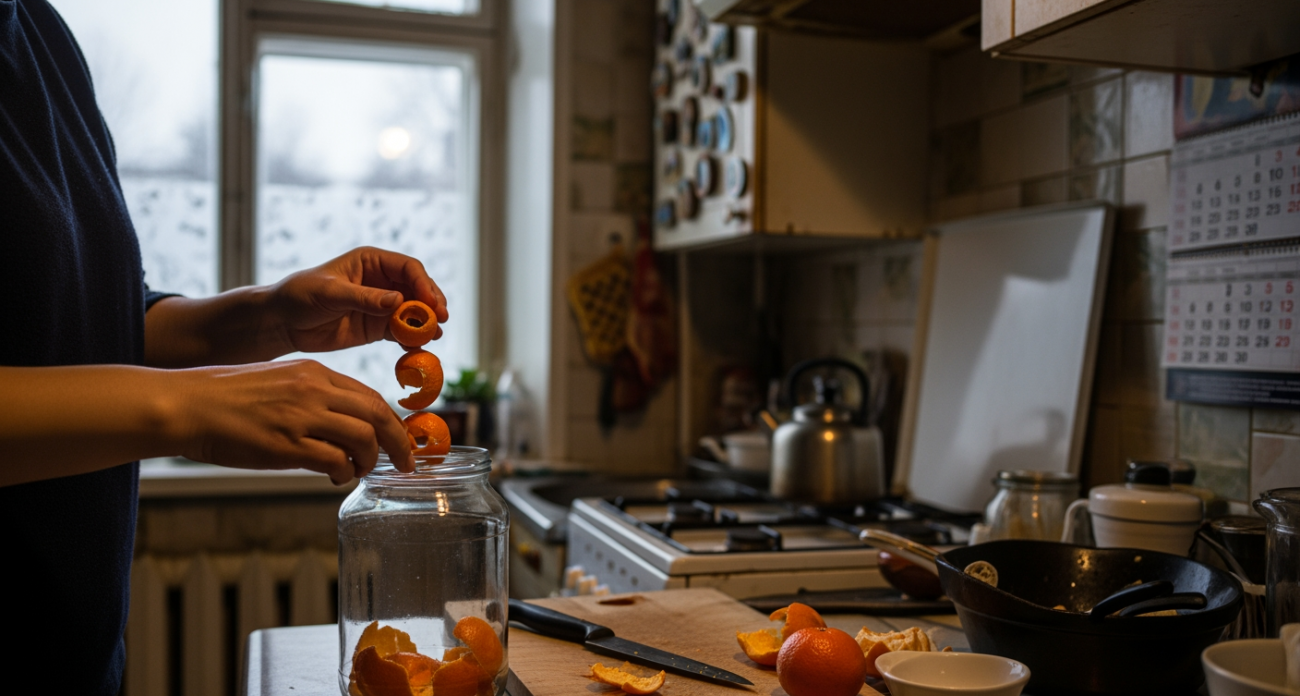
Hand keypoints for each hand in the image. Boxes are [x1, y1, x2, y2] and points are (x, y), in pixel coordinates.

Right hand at [172, 359, 415, 482]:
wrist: (187, 404)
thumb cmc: (225, 397)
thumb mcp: (278, 381)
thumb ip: (312, 398)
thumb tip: (341, 426)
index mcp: (313, 373)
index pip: (369, 396)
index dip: (392, 421)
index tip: (400, 439)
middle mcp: (314, 390)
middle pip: (378, 415)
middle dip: (399, 443)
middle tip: (406, 463)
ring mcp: (302, 417)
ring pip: (363, 438)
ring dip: (370, 461)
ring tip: (360, 471)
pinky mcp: (287, 445)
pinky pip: (335, 461)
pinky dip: (344, 472)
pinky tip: (336, 476)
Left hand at [270, 247, 448, 353]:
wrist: (283, 322)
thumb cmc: (300, 296)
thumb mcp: (331, 293)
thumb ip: (365, 297)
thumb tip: (399, 301)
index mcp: (371, 261)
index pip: (408, 268)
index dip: (423, 284)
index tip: (431, 303)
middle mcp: (382, 281)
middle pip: (418, 290)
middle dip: (431, 304)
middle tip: (442, 320)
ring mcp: (382, 305)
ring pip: (414, 312)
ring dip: (426, 324)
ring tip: (435, 337)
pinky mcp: (378, 327)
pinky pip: (402, 332)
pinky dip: (412, 340)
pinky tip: (418, 349)